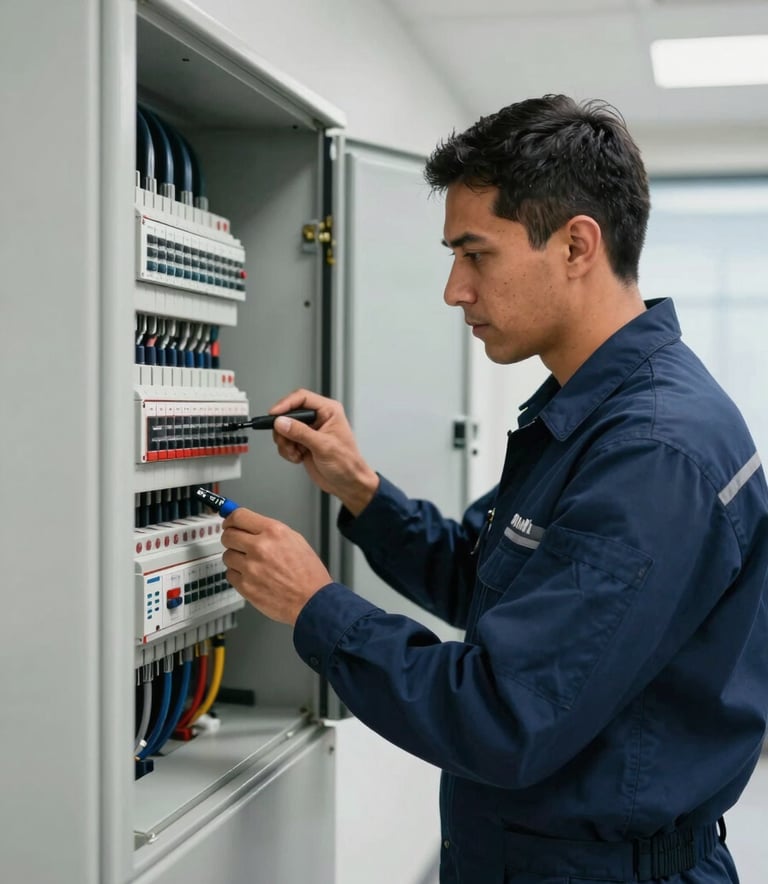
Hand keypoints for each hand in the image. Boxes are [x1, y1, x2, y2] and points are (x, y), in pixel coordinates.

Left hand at [221, 507, 331, 624]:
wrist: (312, 601)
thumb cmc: (308, 574)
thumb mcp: (295, 540)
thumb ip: (270, 531)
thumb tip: (250, 525)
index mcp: (273, 532)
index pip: (239, 516)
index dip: (230, 519)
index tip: (228, 523)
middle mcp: (260, 547)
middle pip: (228, 535)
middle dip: (231, 538)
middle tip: (237, 543)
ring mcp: (251, 567)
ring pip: (227, 556)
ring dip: (235, 558)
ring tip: (251, 564)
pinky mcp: (245, 586)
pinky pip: (230, 574)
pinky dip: (238, 575)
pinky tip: (251, 577)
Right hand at [269, 389, 379, 515]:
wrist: (347, 484)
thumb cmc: (347, 463)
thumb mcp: (323, 446)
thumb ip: (301, 432)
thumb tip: (282, 422)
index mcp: (328, 411)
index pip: (302, 398)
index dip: (285, 404)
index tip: (274, 415)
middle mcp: (318, 418)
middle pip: (288, 413)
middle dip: (283, 429)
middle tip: (285, 440)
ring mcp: (309, 431)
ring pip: (284, 428)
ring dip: (285, 443)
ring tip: (296, 453)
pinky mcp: (302, 443)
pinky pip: (284, 441)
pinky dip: (287, 451)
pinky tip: (298, 457)